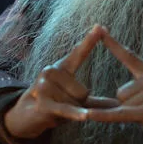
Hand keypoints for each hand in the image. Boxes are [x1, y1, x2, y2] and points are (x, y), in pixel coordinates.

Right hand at [3, 25, 118, 139]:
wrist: (25, 116)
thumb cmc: (53, 105)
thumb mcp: (74, 100)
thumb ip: (96, 101)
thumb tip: (118, 104)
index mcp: (61, 68)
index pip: (78, 53)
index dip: (89, 41)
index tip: (100, 27)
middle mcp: (51, 72)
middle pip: (84, 91)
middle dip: (79, 104)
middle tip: (62, 105)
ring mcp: (45, 86)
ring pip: (77, 103)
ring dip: (72, 112)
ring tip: (56, 110)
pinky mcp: (44, 103)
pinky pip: (66, 109)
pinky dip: (75, 114)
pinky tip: (85, 116)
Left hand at [85, 27, 142, 143]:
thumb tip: (122, 88)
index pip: (129, 55)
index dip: (113, 43)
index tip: (100, 29)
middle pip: (121, 92)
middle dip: (130, 104)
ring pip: (122, 103)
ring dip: (132, 112)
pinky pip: (119, 114)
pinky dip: (103, 116)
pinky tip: (88, 115)